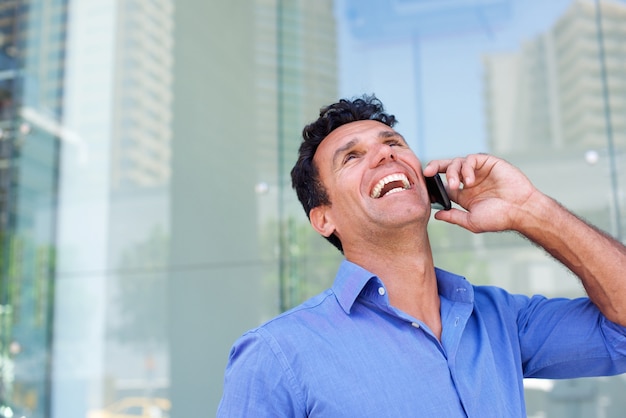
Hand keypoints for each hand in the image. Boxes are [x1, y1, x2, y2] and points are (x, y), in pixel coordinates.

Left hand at [423, 154, 538, 232]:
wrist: (521, 210)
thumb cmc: (499, 218)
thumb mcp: (471, 221)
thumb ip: (453, 217)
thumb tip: (436, 215)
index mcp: (463, 195)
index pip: (442, 184)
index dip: (432, 183)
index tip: (425, 186)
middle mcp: (469, 181)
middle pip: (446, 168)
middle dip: (434, 167)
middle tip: (427, 172)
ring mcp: (478, 171)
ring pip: (456, 162)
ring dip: (452, 172)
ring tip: (456, 185)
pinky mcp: (488, 163)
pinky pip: (471, 159)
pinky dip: (466, 168)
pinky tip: (469, 181)